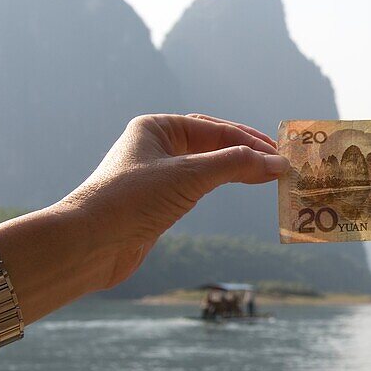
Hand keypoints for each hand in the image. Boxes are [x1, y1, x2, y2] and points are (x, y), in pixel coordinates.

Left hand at [60, 113, 289, 287]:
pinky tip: (240, 188)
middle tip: (281, 163)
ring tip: (269, 177)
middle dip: (247, 152)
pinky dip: (223, 186)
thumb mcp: (189, 175)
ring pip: (208, 167)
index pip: (215, 128)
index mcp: (157, 127)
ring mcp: (158, 174)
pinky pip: (199, 187)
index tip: (281, 155)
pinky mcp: (158, 202)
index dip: (250, 141)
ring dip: (238, 170)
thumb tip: (277, 162)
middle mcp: (157, 146)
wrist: (89, 243)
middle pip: (214, 143)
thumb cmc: (132, 199)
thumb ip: (235, 165)